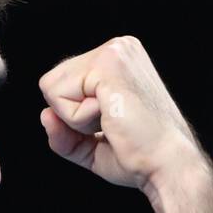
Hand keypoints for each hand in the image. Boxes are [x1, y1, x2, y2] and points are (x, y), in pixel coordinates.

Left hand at [38, 35, 209, 189]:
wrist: (167, 165)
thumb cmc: (139, 156)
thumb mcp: (90, 143)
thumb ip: (63, 130)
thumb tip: (45, 115)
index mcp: (117, 59)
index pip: (63, 82)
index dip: (75, 115)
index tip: (111, 124)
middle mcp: (117, 47)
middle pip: (52, 82)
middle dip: (72, 116)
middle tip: (112, 125)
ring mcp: (114, 51)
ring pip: (52, 88)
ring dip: (76, 119)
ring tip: (113, 122)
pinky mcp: (107, 64)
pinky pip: (58, 96)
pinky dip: (78, 119)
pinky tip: (111, 120)